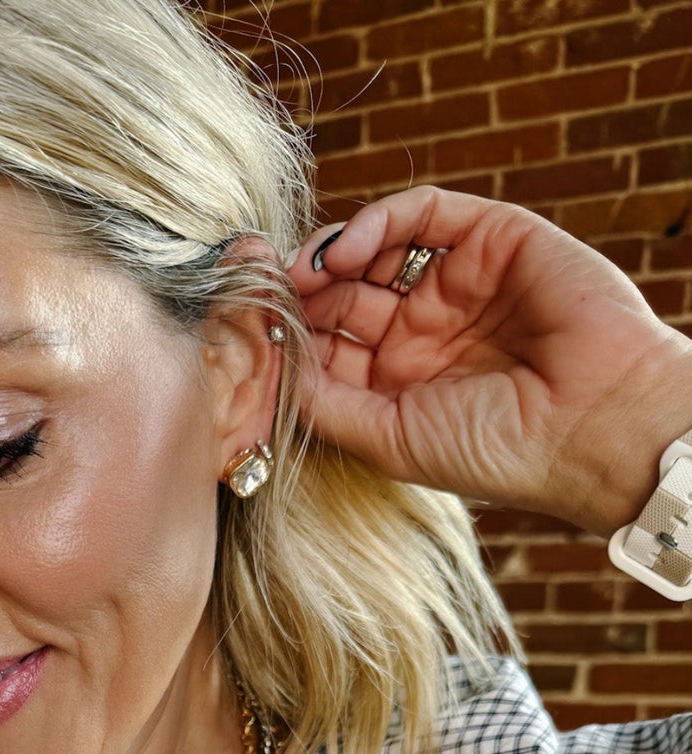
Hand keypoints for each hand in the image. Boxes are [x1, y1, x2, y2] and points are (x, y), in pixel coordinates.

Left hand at [285, 185, 691, 535]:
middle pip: (342, 294)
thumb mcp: (388, 438)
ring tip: (299, 274)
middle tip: (261, 291)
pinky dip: (377, 221)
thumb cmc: (497, 452)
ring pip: (375, 249)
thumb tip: (267, 367)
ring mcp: (457, 284)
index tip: (250, 331)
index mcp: (400, 385)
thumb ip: (324, 404)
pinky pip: (422, 213)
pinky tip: (343, 251)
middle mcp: (425, 333)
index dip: (290, 335)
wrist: (592, 426)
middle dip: (299, 292)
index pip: (329, 346)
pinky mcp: (491, 239)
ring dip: (328, 255)